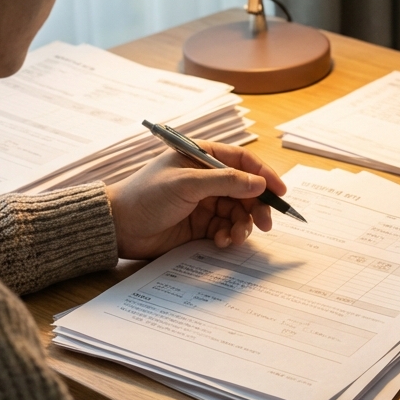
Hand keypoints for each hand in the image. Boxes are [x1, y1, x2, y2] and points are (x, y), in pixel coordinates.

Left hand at [106, 141, 285, 258]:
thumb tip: (259, 184)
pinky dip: (228, 236)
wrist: (118, 227)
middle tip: (265, 224)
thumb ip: (225, 182)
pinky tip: (221, 242)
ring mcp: (204, 203)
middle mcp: (206, 179)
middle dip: (257, 207)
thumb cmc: (146, 195)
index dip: (264, 175)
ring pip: (238, 213)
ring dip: (242, 225)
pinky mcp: (199, 226)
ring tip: (235, 237)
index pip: (242, 161)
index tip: (280, 192)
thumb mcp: (187, 184)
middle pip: (245, 190)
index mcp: (202, 157)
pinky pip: (225, 229)